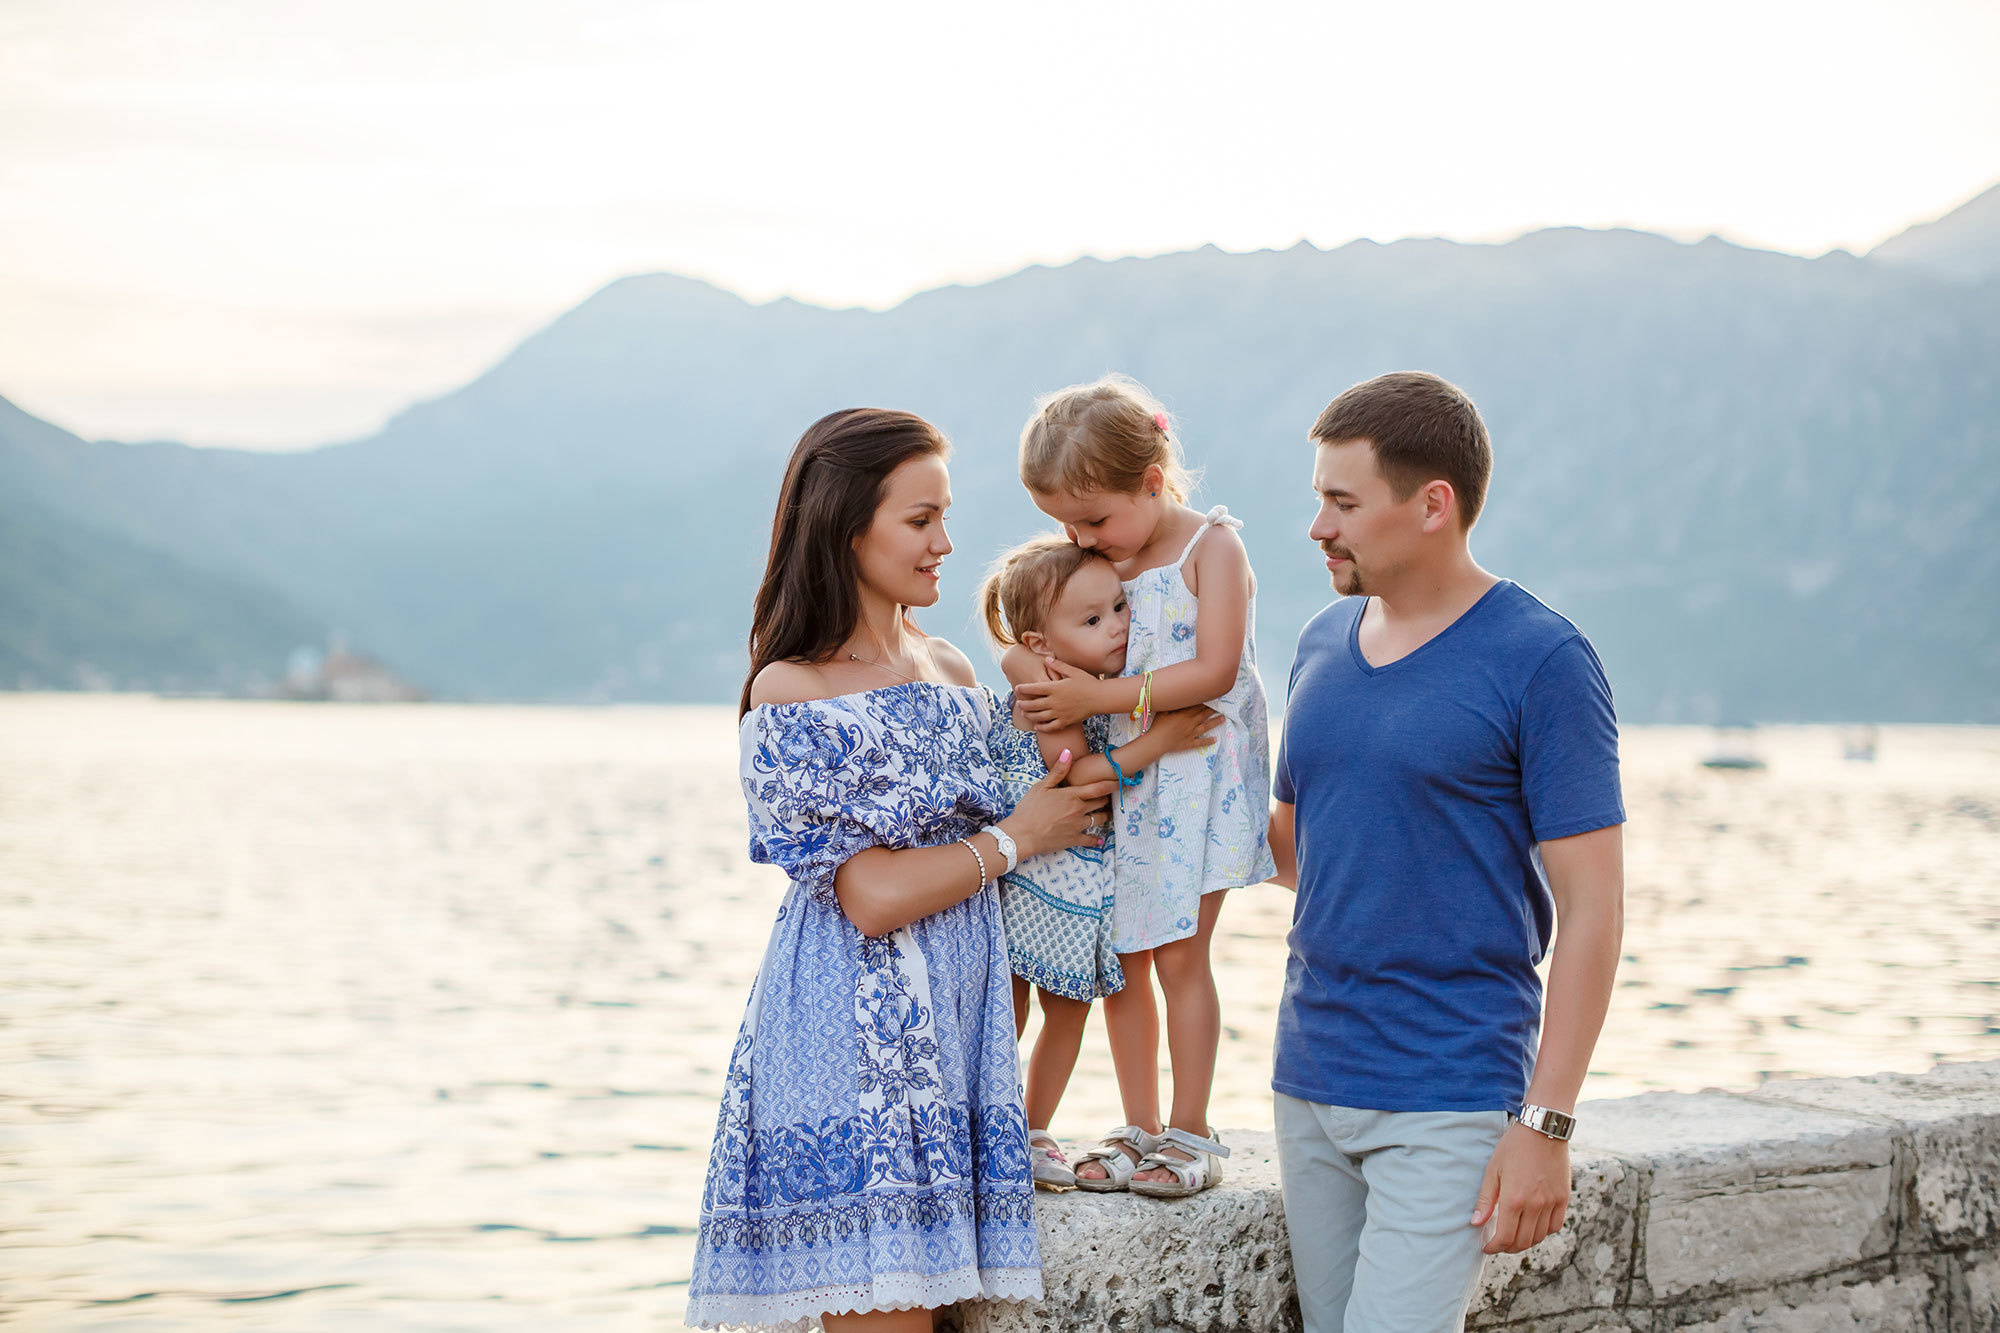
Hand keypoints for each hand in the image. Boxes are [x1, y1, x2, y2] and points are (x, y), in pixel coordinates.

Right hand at [1001, 749, 1115, 858]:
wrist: (1023, 834)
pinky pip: (1090, 840)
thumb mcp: (1041, 786)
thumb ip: (1058, 771)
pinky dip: (1095, 839)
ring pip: (1099, 820)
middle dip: (1106, 799)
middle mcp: (1079, 810)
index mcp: (1072, 795)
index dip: (1113, 784)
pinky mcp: (1074, 840)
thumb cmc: (1029, 808)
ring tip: (1107, 814)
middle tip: (1110, 797)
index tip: (1125, 781)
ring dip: (1104, 816)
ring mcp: (1078, 826)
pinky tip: (1098, 840)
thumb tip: (1068, 752)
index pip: (1099, 788)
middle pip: (1100, 802)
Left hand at [1015, 659, 1108, 731]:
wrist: (1100, 698)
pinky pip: (1050, 727)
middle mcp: (1055, 701)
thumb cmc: (1088, 682)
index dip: (1023, 689)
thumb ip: (1058, 665)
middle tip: (1018, 703)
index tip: (1017, 688)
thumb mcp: (1073, 671)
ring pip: (1038, 717)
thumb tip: (1047, 659)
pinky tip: (1037, 726)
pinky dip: (1041, 727)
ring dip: (1029, 715)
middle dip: (1023, 704)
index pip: (1033, 688)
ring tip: (1024, 713)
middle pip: (1033, 704)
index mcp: (1055, 688)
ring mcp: (1059, 713)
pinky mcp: (1065, 721)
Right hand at [1147, 705, 1222, 754]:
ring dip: (1215, 722)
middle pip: (1204, 715)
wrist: (1156, 742)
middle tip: (1221, 705)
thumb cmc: (1158, 726)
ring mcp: (1191, 734)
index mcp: (1184, 715)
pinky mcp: (1189, 743)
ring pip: (1206, 727)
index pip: (1197, 707)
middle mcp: (1190, 723)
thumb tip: (1178, 698)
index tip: (1211, 697)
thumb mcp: (1163, 712)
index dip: (1205, 702)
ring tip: (1223, 718)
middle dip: (1212, 710)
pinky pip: (1200, 742)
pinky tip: (1215, 739)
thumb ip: (1172, 705)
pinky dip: (1208, 741)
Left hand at [1470, 1123, 1570, 1254]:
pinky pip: (1555, 1226)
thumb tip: (1475, 1223)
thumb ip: (1485, 1200)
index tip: (1487, 1247)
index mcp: (1514, 1200)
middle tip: (1499, 1244)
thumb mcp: (1493, 1170)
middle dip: (1508, 1247)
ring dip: (1526, 1242)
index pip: (1505, 1237)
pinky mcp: (1563, 1198)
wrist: (1542, 1130)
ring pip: (1539, 1237)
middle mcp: (1535, 1205)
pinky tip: (1534, 1226)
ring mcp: (1551, 1203)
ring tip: (1515, 1236)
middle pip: (1523, 1241)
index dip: (1494, 1247)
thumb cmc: (1513, 1147)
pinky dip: (1544, 1232)